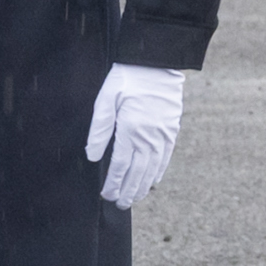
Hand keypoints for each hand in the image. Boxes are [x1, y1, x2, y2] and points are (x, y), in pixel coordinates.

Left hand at [85, 63, 184, 209]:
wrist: (157, 60)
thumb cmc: (128, 77)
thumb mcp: (106, 98)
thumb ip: (100, 128)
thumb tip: (93, 156)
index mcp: (131, 129)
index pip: (121, 165)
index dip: (113, 183)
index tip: (106, 195)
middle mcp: (149, 136)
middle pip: (138, 172)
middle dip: (128, 191)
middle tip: (119, 205)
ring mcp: (163, 133)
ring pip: (153, 168)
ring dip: (143, 186)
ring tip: (134, 198)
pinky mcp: (172, 128)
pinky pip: (166, 156)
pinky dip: (159, 171)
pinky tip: (153, 181)